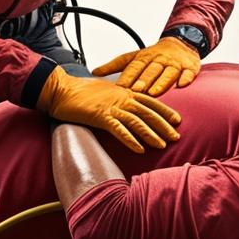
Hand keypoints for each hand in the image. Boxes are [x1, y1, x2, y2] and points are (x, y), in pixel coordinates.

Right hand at [37, 67, 181, 152]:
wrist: (61, 89)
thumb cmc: (81, 91)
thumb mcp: (106, 91)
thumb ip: (120, 98)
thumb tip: (128, 107)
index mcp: (124, 91)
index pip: (150, 101)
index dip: (165, 111)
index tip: (177, 120)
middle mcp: (121, 98)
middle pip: (148, 112)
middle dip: (164, 125)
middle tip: (176, 136)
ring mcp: (111, 107)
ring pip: (137, 122)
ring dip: (151, 134)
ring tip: (162, 145)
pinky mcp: (100, 116)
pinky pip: (118, 130)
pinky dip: (130, 140)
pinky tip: (139, 149)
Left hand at [92, 36, 201, 95]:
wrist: (180, 43)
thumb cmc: (154, 55)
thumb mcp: (134, 57)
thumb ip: (115, 65)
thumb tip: (94, 72)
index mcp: (144, 57)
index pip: (134, 67)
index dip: (128, 76)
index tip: (120, 87)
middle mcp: (159, 59)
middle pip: (150, 70)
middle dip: (143, 80)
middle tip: (136, 91)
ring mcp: (175, 63)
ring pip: (168, 72)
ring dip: (162, 82)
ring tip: (155, 92)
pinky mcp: (190, 66)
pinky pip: (189, 72)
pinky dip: (186, 78)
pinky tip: (182, 85)